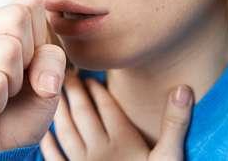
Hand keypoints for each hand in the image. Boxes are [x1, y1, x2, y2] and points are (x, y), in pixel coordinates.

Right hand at [0, 0, 66, 155]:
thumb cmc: (20, 110)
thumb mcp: (48, 83)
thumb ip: (52, 63)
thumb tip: (42, 73)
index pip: (30, 5)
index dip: (39, 44)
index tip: (25, 68)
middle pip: (18, 19)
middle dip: (26, 63)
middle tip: (8, 84)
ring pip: (7, 49)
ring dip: (11, 86)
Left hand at [40, 70, 192, 160]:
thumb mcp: (171, 158)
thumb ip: (175, 125)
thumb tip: (183, 89)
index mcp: (124, 141)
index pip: (107, 108)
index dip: (97, 90)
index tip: (88, 77)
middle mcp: (101, 149)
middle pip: (84, 114)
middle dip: (75, 92)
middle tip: (66, 75)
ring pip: (67, 132)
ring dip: (60, 112)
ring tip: (54, 95)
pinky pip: (56, 159)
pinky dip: (49, 145)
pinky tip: (44, 134)